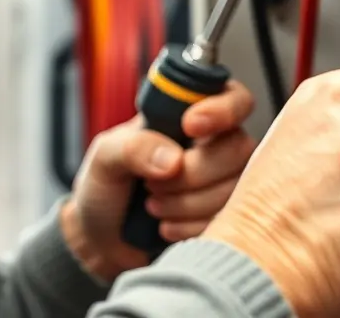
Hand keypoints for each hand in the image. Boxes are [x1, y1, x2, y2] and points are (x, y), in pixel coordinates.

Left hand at [61, 80, 256, 280]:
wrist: (102, 240)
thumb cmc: (104, 188)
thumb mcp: (105, 157)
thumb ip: (133, 147)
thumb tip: (173, 159)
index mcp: (189, 115)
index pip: (233, 98)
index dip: (221, 109)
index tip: (190, 125)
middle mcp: (214, 145)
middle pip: (237, 148)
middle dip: (193, 172)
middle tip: (151, 183)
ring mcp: (223, 183)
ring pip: (235, 189)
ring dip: (188, 203)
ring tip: (152, 205)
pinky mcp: (224, 218)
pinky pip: (229, 221)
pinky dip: (192, 227)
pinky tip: (165, 225)